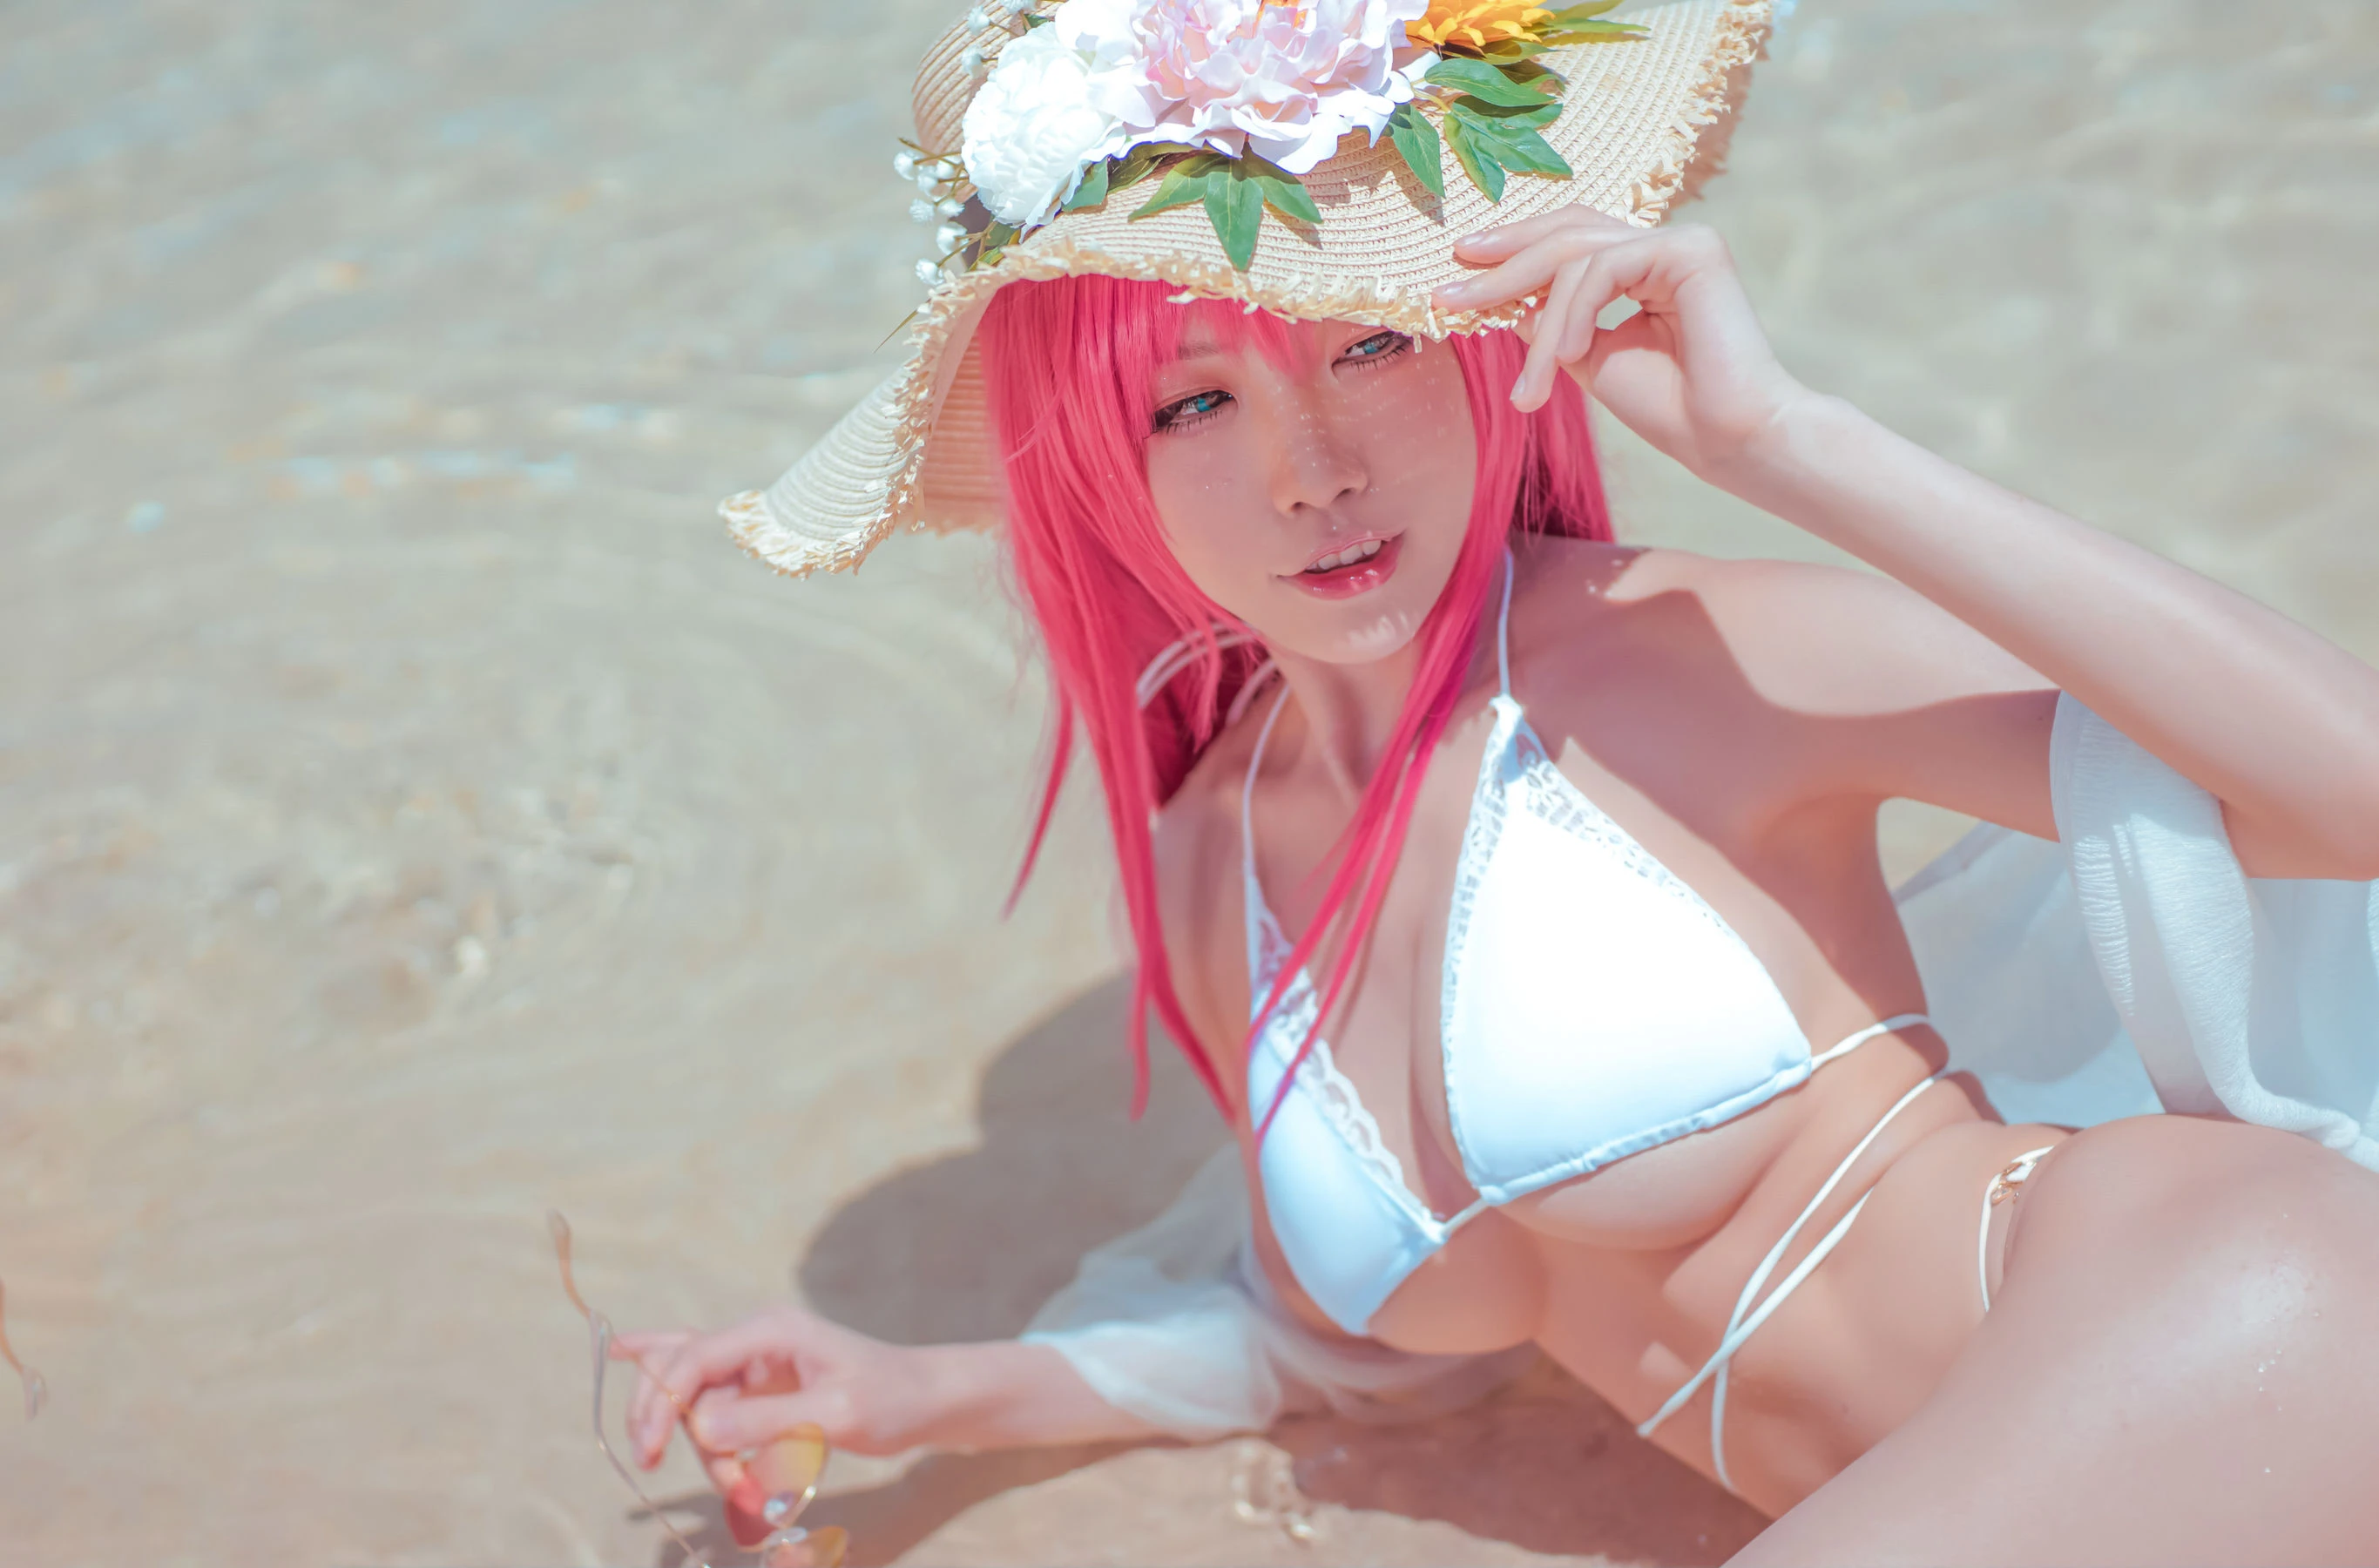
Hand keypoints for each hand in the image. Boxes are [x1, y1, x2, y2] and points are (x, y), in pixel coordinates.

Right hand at [612, 1306, 947, 1512]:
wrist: (924, 1401)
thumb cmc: (890, 1399)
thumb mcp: (835, 1413)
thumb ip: (768, 1421)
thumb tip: (699, 1431)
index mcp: (771, 1330)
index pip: (694, 1359)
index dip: (662, 1402)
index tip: (649, 1451)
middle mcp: (756, 1341)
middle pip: (680, 1371)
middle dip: (664, 1418)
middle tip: (650, 1463)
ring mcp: (756, 1366)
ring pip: (699, 1405)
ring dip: (708, 1452)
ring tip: (745, 1490)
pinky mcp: (762, 1392)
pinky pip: (719, 1415)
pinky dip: (714, 1445)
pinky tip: (648, 1386)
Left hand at [1433, 206, 1809, 479]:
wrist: (1727, 441)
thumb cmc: (1670, 409)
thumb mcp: (1589, 358)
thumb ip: (1553, 324)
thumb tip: (1510, 300)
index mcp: (1642, 268)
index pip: (1568, 241)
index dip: (1512, 253)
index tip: (1458, 278)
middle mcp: (1661, 246)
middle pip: (1566, 234)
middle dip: (1502, 263)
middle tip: (1452, 291)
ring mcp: (1680, 241)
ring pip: (1576, 259)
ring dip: (1541, 324)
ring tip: (1530, 386)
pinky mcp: (1693, 249)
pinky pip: (1604, 268)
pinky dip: (1575, 312)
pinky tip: (1566, 356)